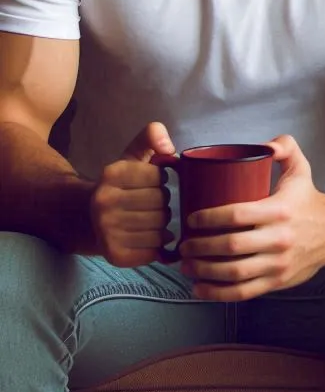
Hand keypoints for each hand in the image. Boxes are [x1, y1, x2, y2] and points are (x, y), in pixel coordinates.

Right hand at [89, 121, 175, 267]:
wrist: (88, 218)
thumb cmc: (123, 184)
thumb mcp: (133, 155)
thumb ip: (152, 136)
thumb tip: (169, 148)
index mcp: (111, 174)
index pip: (159, 175)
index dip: (162, 179)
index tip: (153, 182)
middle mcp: (104, 201)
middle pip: (162, 202)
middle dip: (165, 203)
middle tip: (154, 204)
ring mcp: (106, 230)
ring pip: (161, 228)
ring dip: (164, 225)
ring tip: (153, 220)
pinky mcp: (114, 255)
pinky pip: (154, 250)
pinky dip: (158, 245)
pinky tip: (149, 237)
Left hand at [180, 135, 324, 301]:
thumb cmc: (309, 200)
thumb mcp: (300, 168)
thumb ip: (284, 146)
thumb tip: (263, 146)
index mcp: (280, 210)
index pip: (237, 215)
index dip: (208, 218)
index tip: (191, 219)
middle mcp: (279, 239)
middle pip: (231, 246)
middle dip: (200, 248)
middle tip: (184, 245)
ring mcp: (278, 263)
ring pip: (234, 273)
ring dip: (204, 271)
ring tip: (187, 265)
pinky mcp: (278, 281)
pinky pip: (243, 292)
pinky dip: (217, 294)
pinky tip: (200, 287)